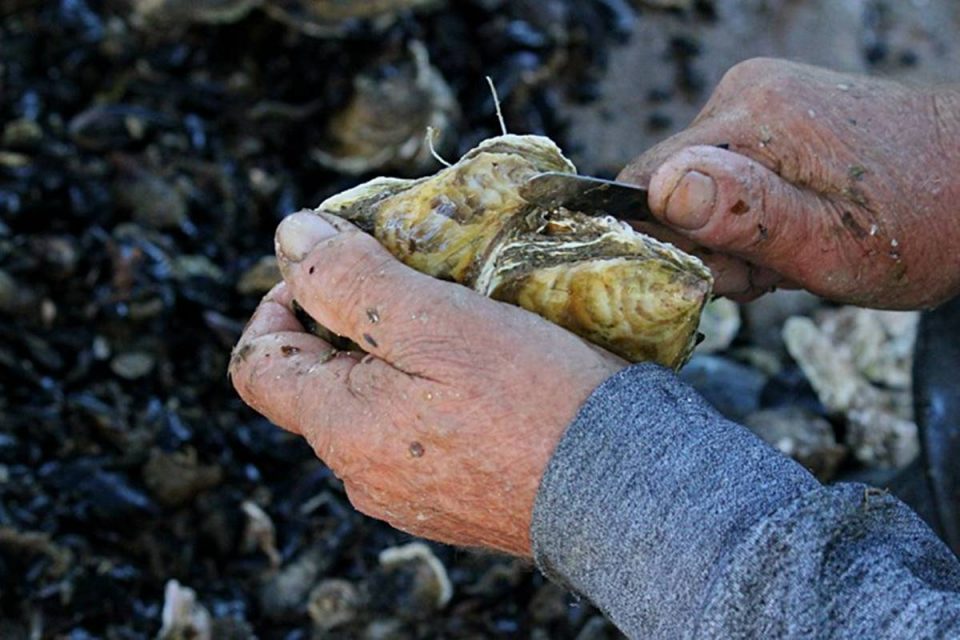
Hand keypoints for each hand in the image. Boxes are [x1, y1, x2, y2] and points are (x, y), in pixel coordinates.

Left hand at [229, 212, 624, 555]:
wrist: (622, 493)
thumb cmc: (530, 398)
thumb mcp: (434, 319)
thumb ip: (350, 279)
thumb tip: (289, 236)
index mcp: (340, 431)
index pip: (258, 366)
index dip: (278, 305)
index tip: (329, 270)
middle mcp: (362, 475)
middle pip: (319, 386)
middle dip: (347, 327)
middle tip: (409, 284)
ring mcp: (407, 498)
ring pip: (371, 412)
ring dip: (394, 362)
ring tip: (453, 326)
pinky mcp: (452, 506)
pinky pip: (416, 439)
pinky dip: (429, 399)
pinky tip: (481, 380)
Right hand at [620, 58, 959, 308]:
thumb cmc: (923, 224)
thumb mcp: (834, 246)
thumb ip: (745, 218)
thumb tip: (661, 191)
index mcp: (753, 120)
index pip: (644, 184)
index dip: (667, 243)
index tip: (724, 272)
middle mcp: (744, 93)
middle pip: (668, 186)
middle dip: (706, 242)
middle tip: (772, 267)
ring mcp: (758, 96)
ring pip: (694, 184)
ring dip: (728, 233)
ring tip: (791, 248)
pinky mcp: (770, 109)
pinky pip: (722, 171)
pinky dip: (745, 211)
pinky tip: (792, 224)